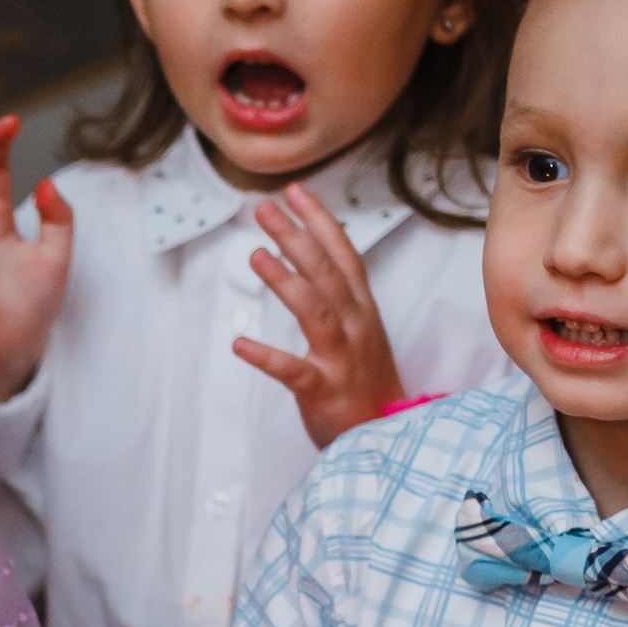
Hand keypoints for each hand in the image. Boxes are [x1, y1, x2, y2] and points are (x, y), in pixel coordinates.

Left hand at [233, 185, 406, 446]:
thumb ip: (340, 299)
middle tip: (263, 209)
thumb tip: (311, 262)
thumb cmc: (366, 384)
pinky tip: (239, 345)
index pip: (343, 255)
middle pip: (326, 273)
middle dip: (295, 237)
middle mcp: (356, 327)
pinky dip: (267, 357)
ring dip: (285, 281)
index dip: (320, 221)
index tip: (294, 191)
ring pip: (315, 311)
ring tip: (256, 254)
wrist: (388, 435)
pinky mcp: (324, 391)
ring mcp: (342, 358)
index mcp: (362, 311)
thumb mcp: (361, 332)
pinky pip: (293, 371)